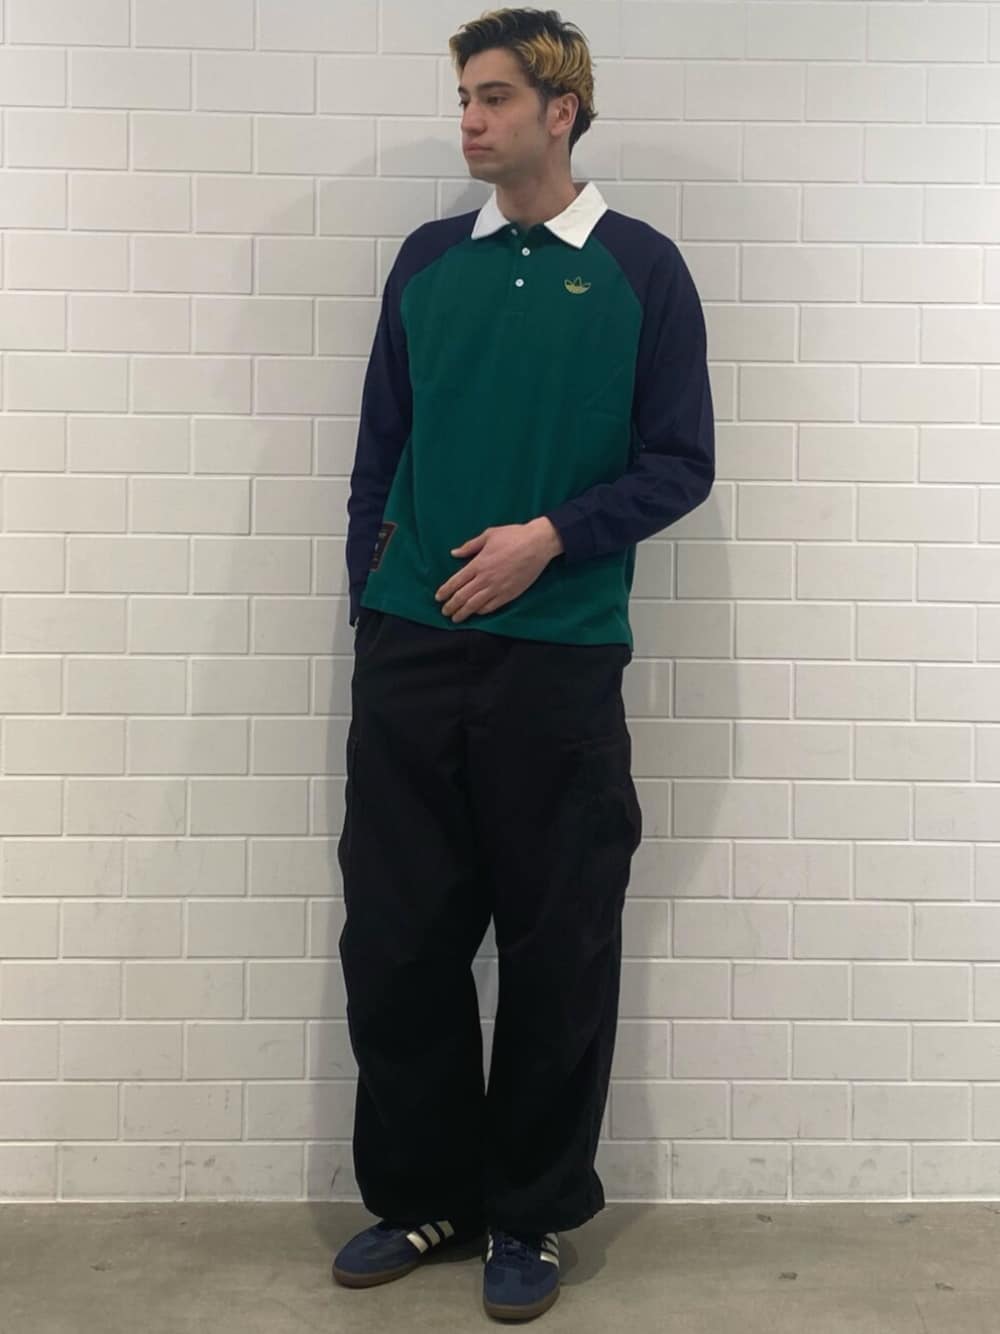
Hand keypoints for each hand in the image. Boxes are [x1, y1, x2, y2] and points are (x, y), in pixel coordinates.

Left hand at [435, 518, 563, 622]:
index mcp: (478, 564)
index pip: (456, 582)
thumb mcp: (489, 535)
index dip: (445, 591)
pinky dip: (481, 611)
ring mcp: (497, 588)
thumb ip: (470, 546)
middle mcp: (485, 579)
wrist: (537, 544)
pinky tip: (476, 613)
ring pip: (475, 605)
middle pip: (462, 597)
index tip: (438, 598)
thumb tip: (454, 553)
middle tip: (445, 612)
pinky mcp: (509, 594)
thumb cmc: (513, 536)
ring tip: (456, 618)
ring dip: (463, 613)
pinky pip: (491, 607)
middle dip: (451, 606)